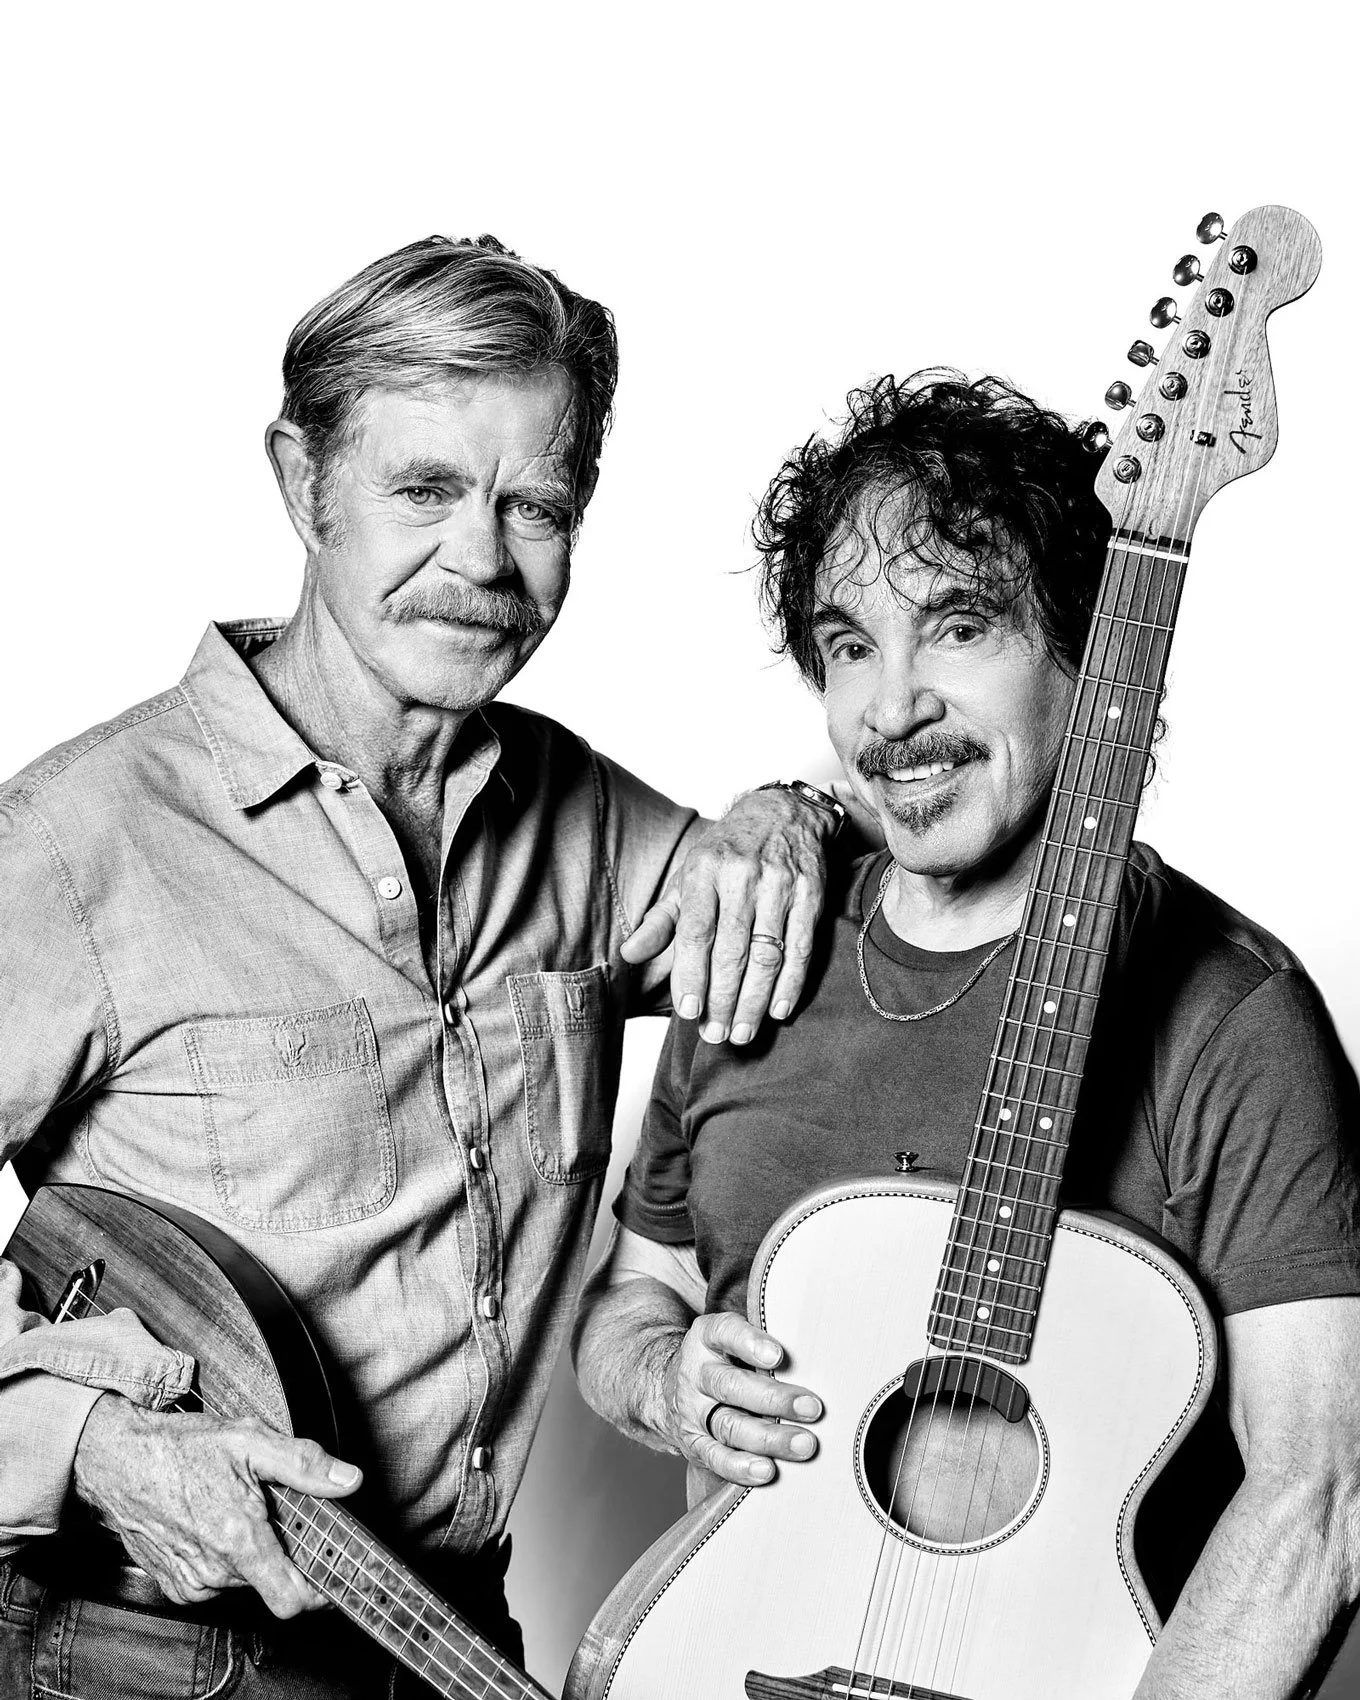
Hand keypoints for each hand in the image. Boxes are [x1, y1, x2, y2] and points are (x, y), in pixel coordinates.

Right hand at [73, 1393, 361, 1616]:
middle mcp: (213, 1571)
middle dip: (283, 1549)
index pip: (292, 1599)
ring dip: (252, 1551)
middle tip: (276, 1511)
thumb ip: (305, 1463)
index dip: (319, 1590)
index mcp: (238, 1539)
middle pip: (272, 1581)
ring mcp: (191, 1583)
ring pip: (245, 1580)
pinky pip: (216, 1580)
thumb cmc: (179, 1448)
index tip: (331, 1570)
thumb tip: (348, 1479)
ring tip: (239, 1509)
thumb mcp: (250, 1440)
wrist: (117, 1460)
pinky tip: (214, 1522)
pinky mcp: (174, 1585)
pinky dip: (224, 1557)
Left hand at [620, 787, 833, 1043]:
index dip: (692, 974)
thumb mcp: (689, 875)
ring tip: (742, 1033)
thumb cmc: (729, 851)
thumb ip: (662, 919)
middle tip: (716, 1034)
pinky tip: (778, 1010)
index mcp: (705, 870)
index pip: (696, 931)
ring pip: (767, 954)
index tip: (688, 1011)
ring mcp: (781, 885)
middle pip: (732, 950)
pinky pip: (801, 948)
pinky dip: (791, 984)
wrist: (785, 811)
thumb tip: (629, 955)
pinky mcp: (812, 895)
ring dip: (754, 1001)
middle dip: (723, 999)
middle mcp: (743, 876)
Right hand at [659, 1311, 821, 1485]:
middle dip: (774, 1399)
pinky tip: (767, 1470)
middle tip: (812, 1408)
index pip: (724, 1333)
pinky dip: (741, 1466)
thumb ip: (764, 1346)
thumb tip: (819, 1356)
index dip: (749, 1343)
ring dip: (768, 1438)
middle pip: (731, 1386)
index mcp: (706, 1338)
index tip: (778, 1355)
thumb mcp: (731, 1340)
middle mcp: (696, 1373)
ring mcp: (692, 1411)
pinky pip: (715, 1458)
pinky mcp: (693, 1443)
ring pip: (728, 1425)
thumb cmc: (722, 1360)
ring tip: (802, 1444)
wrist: (666, 1386)